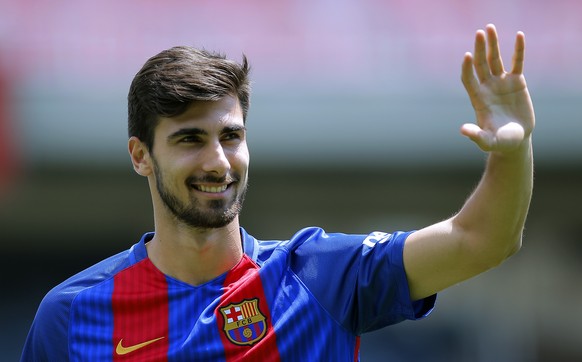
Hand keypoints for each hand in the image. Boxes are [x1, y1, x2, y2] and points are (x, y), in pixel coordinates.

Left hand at [461, 24, 534, 152]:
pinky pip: (517, 62)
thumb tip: (462, 130)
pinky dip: (518, 50)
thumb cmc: (499, 142)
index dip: (467, 68)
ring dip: (493, 44)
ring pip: (495, 59)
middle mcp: (487, 87)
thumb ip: (476, 135)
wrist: (514, 141)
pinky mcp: (516, 82)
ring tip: (490, 28)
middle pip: (480, 64)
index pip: (469, 79)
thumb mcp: (487, 141)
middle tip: (479, 33)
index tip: (467, 56)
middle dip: (479, 49)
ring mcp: (501, 83)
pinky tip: (518, 35)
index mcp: (478, 99)